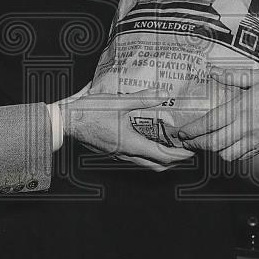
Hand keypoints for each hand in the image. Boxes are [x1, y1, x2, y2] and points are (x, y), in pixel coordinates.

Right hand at [60, 87, 192, 170]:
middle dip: (175, 160)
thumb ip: (143, 98)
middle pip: (157, 165)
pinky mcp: (112, 150)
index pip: (163, 156)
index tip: (192, 150)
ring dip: (161, 158)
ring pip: (146, 163)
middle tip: (186, 150)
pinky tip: (148, 140)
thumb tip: (164, 93)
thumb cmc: (90, 112)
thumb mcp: (119, 102)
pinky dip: (148, 153)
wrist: (66, 121)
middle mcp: (126, 153)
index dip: (180, 155)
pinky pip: (135, 157)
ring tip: (171, 146)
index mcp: (131, 144)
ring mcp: (118, 154)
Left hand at [176, 68, 258, 161]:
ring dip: (213, 151)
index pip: (210, 123)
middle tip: (186, 142)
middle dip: (196, 145)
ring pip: (227, 155)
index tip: (181, 132)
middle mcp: (246, 127)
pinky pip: (243, 156)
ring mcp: (256, 139)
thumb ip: (234, 76)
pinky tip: (227, 146)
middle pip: (214, 144)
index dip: (192, 130)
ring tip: (206, 144)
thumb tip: (213, 72)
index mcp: (242, 108)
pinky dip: (231, 154)